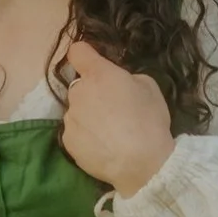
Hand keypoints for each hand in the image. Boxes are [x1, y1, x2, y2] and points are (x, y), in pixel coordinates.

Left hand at [59, 38, 174, 195]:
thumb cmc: (149, 121)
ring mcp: (70, 118)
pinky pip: (75, 133)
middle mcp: (78, 92)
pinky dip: (86, 137)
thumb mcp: (149, 88)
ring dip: (88, 117)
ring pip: (76, 111)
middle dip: (92, 93)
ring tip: (109, 135)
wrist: (143, 164)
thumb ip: (127, 78)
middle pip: (80, 86)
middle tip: (113, 111)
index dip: (84, 55)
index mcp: (98, 74)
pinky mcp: (68, 141)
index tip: (91, 62)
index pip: (77, 52)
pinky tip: (102, 147)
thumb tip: (118, 84)